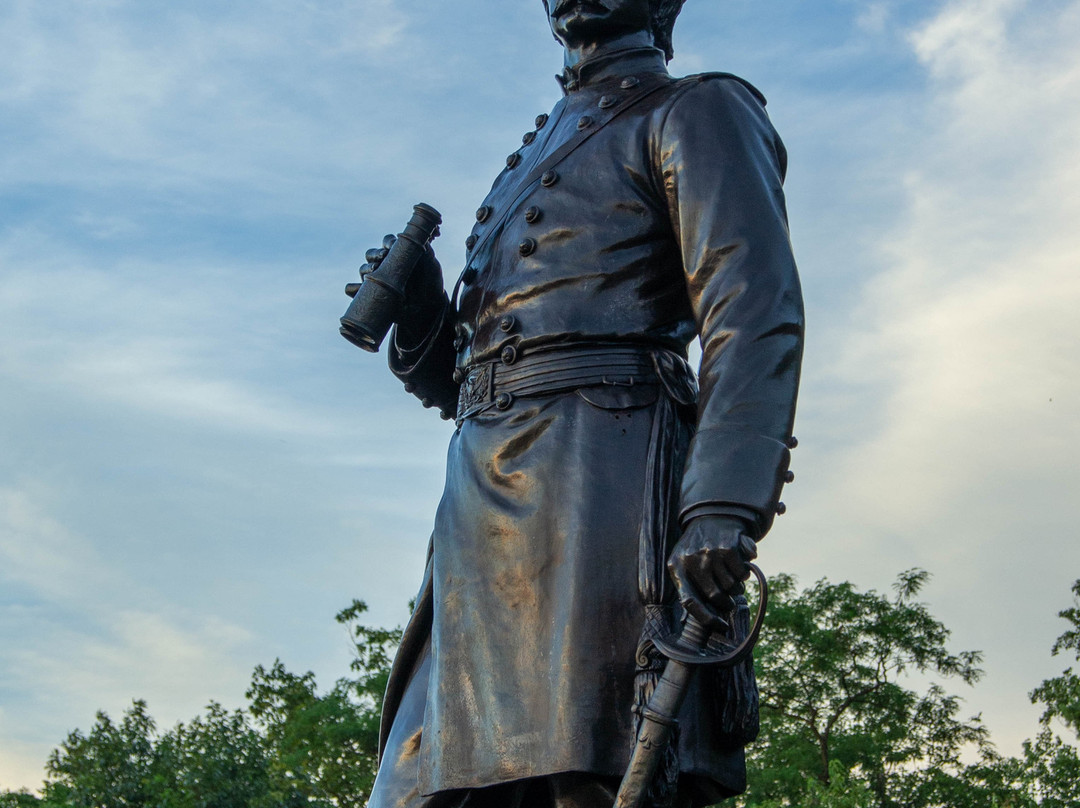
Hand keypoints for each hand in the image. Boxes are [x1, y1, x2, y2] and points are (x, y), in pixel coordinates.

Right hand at [361, 235, 445, 346]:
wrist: (427, 310)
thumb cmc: (430, 285)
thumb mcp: (433, 267)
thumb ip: (427, 252)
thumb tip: (422, 240)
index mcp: (398, 254)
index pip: (387, 242)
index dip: (388, 242)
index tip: (392, 246)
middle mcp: (384, 265)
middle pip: (371, 253)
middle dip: (374, 255)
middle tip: (382, 259)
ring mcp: (376, 280)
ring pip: (362, 269)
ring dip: (365, 269)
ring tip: (374, 273)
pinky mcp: (369, 295)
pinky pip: (353, 290)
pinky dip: (353, 288)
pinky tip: (358, 290)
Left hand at [667, 515, 757, 630]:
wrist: (710, 514)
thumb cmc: (697, 546)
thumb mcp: (684, 562)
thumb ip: (690, 587)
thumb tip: (711, 619)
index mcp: (676, 567)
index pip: (689, 602)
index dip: (707, 618)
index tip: (722, 626)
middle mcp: (691, 560)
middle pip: (715, 596)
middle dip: (727, 602)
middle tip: (731, 599)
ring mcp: (709, 553)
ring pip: (731, 586)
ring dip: (736, 586)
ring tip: (732, 577)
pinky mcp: (727, 547)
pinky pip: (742, 573)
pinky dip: (744, 573)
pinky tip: (739, 564)